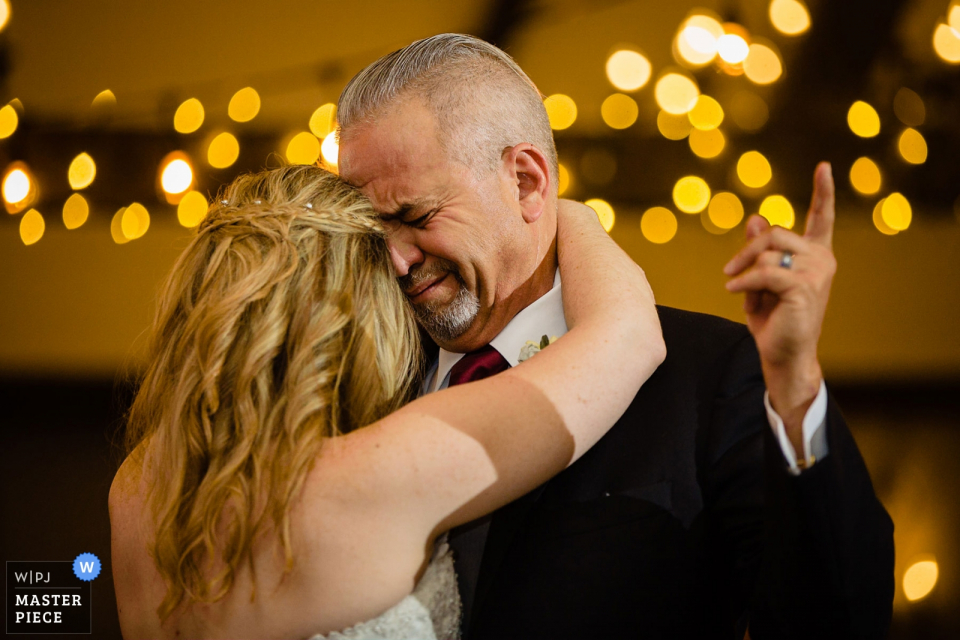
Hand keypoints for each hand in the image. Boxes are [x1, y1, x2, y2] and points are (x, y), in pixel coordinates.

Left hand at [723, 162, 836, 450]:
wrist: (783, 355)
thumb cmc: (774, 319)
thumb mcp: (761, 280)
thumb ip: (760, 251)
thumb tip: (755, 218)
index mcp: (815, 254)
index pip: (821, 218)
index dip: (823, 191)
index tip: (824, 166)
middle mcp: (822, 259)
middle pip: (775, 233)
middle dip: (747, 250)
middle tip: (729, 270)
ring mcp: (816, 272)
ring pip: (766, 252)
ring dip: (743, 269)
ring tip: (737, 288)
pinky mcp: (803, 287)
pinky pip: (762, 272)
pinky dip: (743, 282)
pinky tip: (734, 292)